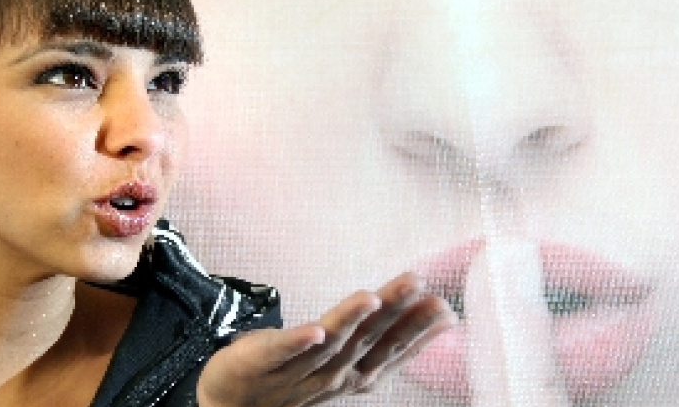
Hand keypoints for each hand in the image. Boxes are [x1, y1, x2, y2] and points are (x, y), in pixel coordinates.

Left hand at [196, 272, 456, 406]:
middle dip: (396, 314)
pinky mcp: (263, 361)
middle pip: (369, 341)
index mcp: (356, 374)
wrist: (233, 402)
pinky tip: (316, 330)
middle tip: (419, 284)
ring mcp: (299, 369)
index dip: (419, 331)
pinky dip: (301, 341)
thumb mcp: (348, 360)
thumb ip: (385, 339)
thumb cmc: (297, 375)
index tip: (445, 310)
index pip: (393, 350)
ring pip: (333, 341)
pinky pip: (284, 350)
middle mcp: (334, 374)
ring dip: (354, 319)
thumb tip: (432, 315)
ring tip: (373, 297)